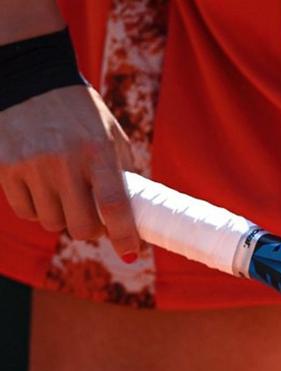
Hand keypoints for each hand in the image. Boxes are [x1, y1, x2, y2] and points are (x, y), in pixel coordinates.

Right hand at [0, 85, 139, 260]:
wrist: (30, 80)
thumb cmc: (81, 112)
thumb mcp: (111, 134)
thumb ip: (124, 172)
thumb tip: (139, 216)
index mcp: (98, 151)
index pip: (114, 206)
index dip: (124, 236)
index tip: (132, 253)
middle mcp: (64, 160)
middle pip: (81, 226)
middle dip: (91, 230)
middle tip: (95, 220)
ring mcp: (31, 165)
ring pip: (52, 223)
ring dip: (63, 217)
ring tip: (66, 194)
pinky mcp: (5, 167)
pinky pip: (26, 211)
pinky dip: (37, 208)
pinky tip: (42, 187)